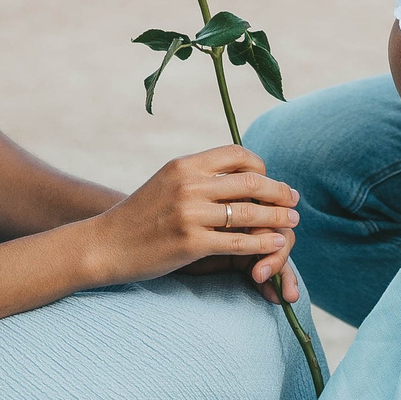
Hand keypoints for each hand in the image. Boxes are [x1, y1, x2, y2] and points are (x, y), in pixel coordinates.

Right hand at [82, 147, 299, 297]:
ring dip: (277, 218)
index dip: (260, 165)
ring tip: (293, 223)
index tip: (270, 179)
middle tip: (294, 200)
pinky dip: (262, 243)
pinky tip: (276, 245)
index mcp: (184, 165)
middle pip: (249, 182)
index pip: (236, 154)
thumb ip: (198, 178)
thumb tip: (236, 177)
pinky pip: (237, 242)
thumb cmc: (139, 216)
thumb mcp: (166, 183)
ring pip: (248, 212)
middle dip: (278, 191)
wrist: (106, 244)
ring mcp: (189, 214)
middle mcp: (188, 184)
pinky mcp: (190, 244)